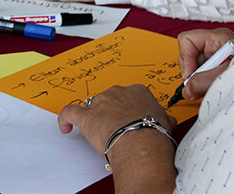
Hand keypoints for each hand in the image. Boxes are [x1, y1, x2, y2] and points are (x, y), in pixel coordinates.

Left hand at [57, 84, 173, 151]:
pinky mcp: (85, 116)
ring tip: (97, 131)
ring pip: (91, 105)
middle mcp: (117, 92)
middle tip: (116, 127)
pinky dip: (65, 119)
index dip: (128, 108)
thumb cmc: (155, 133)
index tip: (130, 117)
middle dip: (111, 112)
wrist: (141, 141)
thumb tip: (168, 120)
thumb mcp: (166, 122)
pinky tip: (65, 127)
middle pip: (110, 98)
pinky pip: (69, 113)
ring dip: (93, 116)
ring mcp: (100, 102)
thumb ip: (163, 118)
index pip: (130, 95)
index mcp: (137, 91)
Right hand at [176, 28, 233, 100]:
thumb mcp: (227, 75)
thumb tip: (188, 89)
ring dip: (199, 80)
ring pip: (194, 66)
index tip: (191, 76)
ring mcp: (216, 55)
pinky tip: (215, 87)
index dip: (186, 59)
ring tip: (214, 85)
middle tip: (203, 84)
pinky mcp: (217, 67)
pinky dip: (204, 83)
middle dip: (193, 72)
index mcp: (218, 37)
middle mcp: (215, 44)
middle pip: (188, 54)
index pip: (187, 40)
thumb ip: (204, 81)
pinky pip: (201, 74)